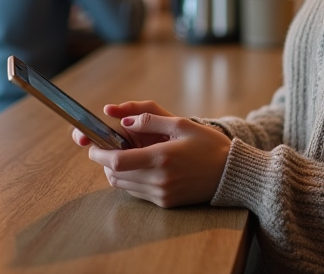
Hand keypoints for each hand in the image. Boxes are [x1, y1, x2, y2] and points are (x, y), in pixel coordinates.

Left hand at [71, 100, 231, 207]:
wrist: (231, 174)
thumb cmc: (209, 145)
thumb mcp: (183, 124)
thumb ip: (150, 120)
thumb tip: (124, 121)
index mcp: (161, 158)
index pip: (116, 161)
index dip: (98, 154)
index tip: (92, 146)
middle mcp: (158, 179)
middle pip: (115, 176)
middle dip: (104, 162)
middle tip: (106, 149)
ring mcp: (161, 194)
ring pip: (123, 186)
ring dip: (116, 172)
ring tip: (124, 156)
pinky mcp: (165, 203)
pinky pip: (137, 193)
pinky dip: (131, 180)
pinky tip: (140, 167)